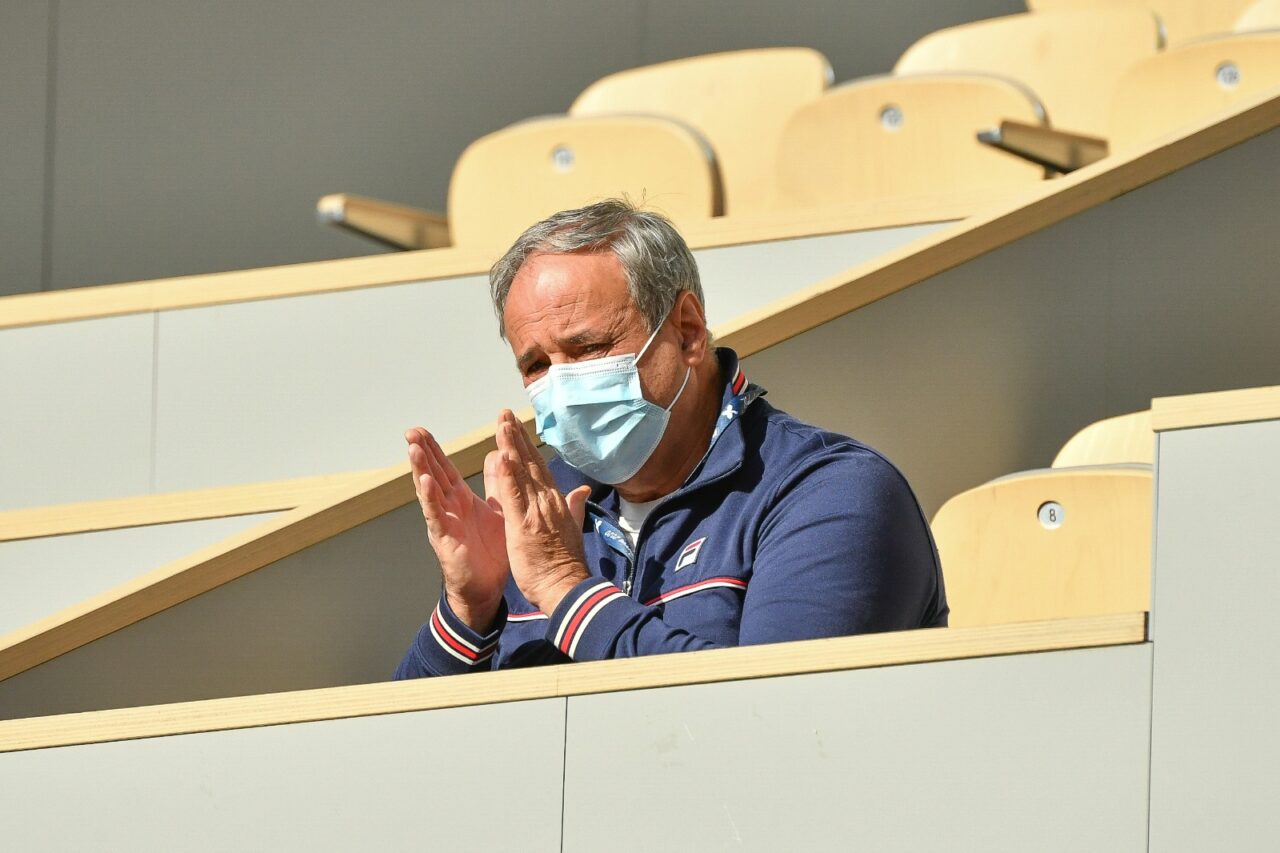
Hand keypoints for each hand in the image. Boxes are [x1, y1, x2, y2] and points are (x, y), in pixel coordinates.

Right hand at [406, 427, 507, 630]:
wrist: (488, 587)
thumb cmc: (490, 551)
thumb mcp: (497, 510)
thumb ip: (496, 483)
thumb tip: (496, 454)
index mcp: (461, 499)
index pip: (444, 469)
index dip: (433, 450)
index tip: (421, 431)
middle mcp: (448, 508)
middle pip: (432, 474)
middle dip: (422, 453)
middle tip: (411, 431)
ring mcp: (444, 522)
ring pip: (429, 492)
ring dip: (421, 470)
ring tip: (413, 449)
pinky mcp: (445, 539)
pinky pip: (436, 516)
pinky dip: (430, 499)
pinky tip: (425, 483)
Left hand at [490, 410, 592, 615]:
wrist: (568, 588)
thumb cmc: (565, 564)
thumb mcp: (572, 529)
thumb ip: (575, 506)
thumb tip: (583, 490)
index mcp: (555, 503)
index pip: (538, 468)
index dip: (526, 446)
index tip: (515, 426)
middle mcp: (547, 501)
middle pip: (530, 463)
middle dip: (516, 437)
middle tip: (504, 413)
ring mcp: (537, 511)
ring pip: (522, 473)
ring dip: (511, 446)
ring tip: (501, 423)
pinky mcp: (525, 525)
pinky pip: (515, 496)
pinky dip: (509, 475)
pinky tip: (502, 456)